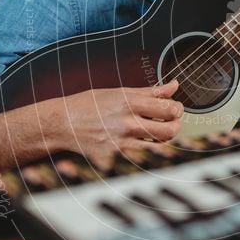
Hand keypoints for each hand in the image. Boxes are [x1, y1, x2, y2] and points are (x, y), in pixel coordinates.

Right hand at [59, 79, 183, 159]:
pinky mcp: (117, 154)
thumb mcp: (118, 91)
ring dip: (165, 136)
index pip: (167, 107)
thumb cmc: (89, 105)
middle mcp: (126, 121)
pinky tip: (144, 139)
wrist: (62, 123)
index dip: (177, 108)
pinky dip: (150, 146)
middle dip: (176, 124)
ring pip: (159, 143)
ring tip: (159, 130)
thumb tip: (173, 85)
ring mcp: (122, 140)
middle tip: (172, 120)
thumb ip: (149, 91)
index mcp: (128, 101)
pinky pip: (144, 152)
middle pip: (169, 128)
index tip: (175, 107)